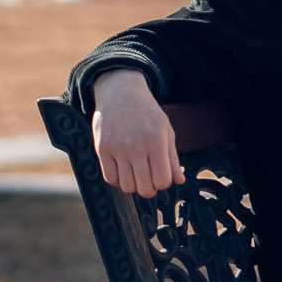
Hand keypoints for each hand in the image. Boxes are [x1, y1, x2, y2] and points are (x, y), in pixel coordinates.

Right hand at [92, 69, 183, 197]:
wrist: (120, 92)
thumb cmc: (147, 114)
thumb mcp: (166, 131)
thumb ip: (172, 158)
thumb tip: (179, 181)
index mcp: (156, 141)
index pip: (162, 180)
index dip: (164, 183)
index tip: (162, 176)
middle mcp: (136, 146)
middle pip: (144, 188)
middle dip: (150, 189)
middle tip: (149, 179)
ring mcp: (117, 148)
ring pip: (126, 186)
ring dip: (133, 185)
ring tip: (136, 174)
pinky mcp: (102, 149)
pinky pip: (110, 178)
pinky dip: (118, 180)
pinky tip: (123, 170)